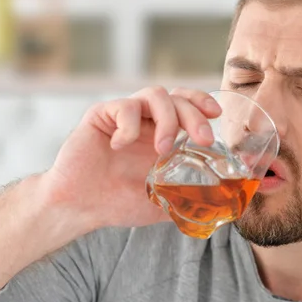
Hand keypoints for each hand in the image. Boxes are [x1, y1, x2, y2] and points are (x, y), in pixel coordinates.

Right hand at [41, 87, 220, 232]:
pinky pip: (123, 106)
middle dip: (195, 115)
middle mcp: (144, 121)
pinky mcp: (100, 115)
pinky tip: (120, 146)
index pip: (186, 104)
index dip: (202, 102)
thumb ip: (188, 200)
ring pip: (154, 94)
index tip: (217, 114)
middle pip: (176, 97)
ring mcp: (122, 116)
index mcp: (160, 134)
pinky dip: (130, 125)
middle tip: (203, 139)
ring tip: (162, 149)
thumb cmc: (117, 203)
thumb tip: (222, 206)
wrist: (79, 208)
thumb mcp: (162, 203)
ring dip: (168, 120)